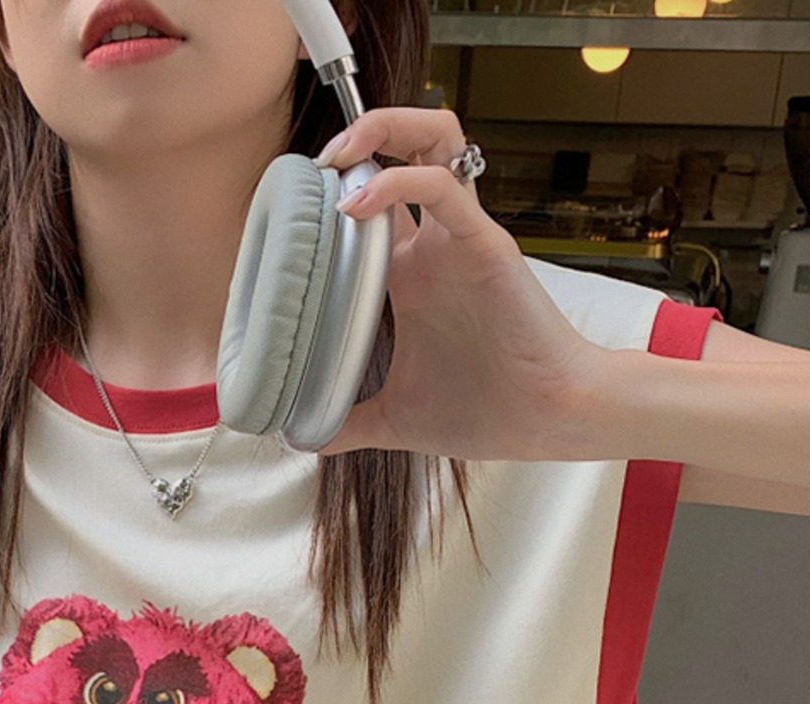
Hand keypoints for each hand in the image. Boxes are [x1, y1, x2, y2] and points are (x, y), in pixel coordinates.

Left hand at [315, 108, 602, 462]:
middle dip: (359, 135)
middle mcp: (434, 246)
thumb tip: (297, 439)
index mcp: (412, 276)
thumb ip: (346, 424)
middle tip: (318, 165)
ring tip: (339, 156)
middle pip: (406, 147)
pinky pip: (444, 185)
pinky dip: (396, 182)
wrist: (547, 418)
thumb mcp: (394, 418)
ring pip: (432, 140)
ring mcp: (459, 238)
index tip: (291, 213)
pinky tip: (356, 207)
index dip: (332, 192)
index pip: (371, 205)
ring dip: (383, 129)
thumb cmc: (485, 410)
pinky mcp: (483, 242)